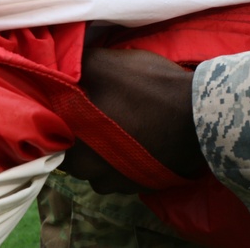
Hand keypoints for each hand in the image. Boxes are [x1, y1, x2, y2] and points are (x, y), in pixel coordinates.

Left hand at [61, 47, 205, 194]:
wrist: (200, 119)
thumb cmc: (148, 90)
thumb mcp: (107, 63)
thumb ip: (75, 64)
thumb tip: (57, 63)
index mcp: (71, 140)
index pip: (49, 130)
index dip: (58, 112)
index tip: (73, 98)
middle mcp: (85, 170)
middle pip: (72, 149)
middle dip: (81, 131)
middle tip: (99, 109)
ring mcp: (112, 183)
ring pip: (96, 164)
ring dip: (103, 149)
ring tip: (122, 126)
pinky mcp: (137, 187)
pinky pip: (120, 173)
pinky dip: (124, 158)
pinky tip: (139, 140)